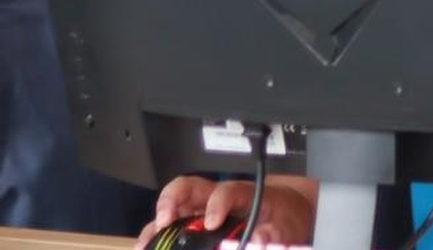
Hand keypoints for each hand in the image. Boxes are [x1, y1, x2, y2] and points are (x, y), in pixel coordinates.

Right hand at [136, 176, 316, 248]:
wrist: (286, 213)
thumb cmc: (282, 217)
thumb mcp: (285, 228)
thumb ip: (273, 236)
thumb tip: (258, 242)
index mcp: (243, 194)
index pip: (227, 191)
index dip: (217, 204)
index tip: (211, 222)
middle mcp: (217, 198)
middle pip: (188, 188)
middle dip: (171, 200)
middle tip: (164, 221)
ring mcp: (202, 209)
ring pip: (173, 207)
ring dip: (157, 223)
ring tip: (146, 242)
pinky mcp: (195, 224)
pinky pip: (171, 226)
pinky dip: (156, 236)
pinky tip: (148, 247)